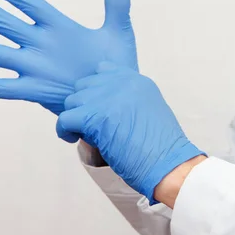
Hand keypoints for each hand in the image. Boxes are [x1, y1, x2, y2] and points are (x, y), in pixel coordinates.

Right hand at [0, 0, 137, 114]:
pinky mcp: (36, 91)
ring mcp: (36, 68)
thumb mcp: (118, 33)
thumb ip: (117, 4)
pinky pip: (6, 89)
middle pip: (5, 24)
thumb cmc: (118, 66)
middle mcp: (41, 45)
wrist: (117, 100)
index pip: (29, 4)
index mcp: (59, 28)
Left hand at [56, 63, 204, 202]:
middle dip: (84, 105)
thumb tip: (100, 106)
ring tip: (85, 134)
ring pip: (72, 101)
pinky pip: (64, 119)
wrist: (169, 163)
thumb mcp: (149, 110)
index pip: (103, 71)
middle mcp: (121, 84)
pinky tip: (73, 139)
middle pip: (84, 86)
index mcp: (136, 81)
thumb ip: (127, 100)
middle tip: (92, 124)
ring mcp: (107, 98)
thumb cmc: (161, 147)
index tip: (98, 107)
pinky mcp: (94, 116)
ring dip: (75, 118)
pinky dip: (65, 131)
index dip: (96, 91)